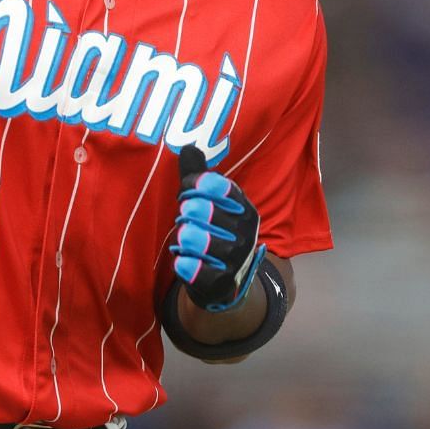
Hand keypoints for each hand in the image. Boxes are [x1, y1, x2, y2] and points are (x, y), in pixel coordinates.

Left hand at [170, 139, 264, 312]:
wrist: (226, 281)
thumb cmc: (214, 233)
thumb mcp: (210, 204)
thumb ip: (198, 177)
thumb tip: (188, 146)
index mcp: (245, 207)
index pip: (215, 185)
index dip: (193, 187)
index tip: (187, 193)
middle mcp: (246, 231)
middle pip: (199, 210)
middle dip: (185, 215)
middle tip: (186, 220)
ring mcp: (236, 258)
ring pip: (194, 238)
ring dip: (183, 239)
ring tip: (186, 240)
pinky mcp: (222, 281)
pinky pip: (192, 267)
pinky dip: (183, 263)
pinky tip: (185, 261)